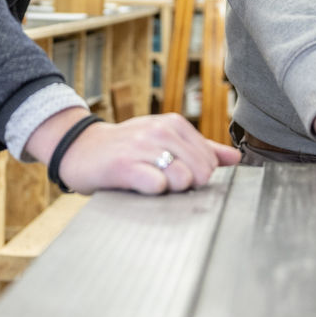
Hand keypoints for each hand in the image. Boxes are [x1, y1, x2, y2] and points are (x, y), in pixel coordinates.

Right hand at [26, 109, 240, 194]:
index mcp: (174, 124)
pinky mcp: (125, 166)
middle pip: (202, 171)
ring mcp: (142, 147)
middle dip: (189, 185)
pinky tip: (141, 188)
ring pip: (183, 178)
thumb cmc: (125, 148)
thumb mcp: (163, 140)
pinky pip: (157, 185)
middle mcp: (160, 130)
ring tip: (153, 185)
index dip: (199, 175)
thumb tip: (236, 158)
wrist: (79, 149)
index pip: (211, 159)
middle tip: (165, 183)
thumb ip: (201, 149)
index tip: (178, 175)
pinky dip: (154, 192)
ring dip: (172, 190)